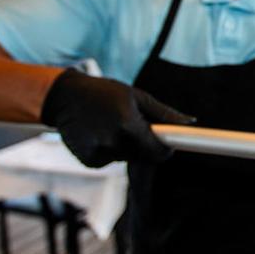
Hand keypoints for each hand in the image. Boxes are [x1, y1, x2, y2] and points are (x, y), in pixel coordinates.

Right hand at [39, 70, 193, 166]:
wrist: (64, 97)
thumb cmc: (105, 92)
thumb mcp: (136, 96)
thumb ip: (163, 113)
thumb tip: (190, 122)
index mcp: (127, 123)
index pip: (157, 150)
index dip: (166, 150)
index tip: (170, 146)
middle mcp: (113, 141)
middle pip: (143, 156)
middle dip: (145, 145)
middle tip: (135, 126)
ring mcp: (99, 152)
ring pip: (126, 158)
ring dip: (126, 147)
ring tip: (113, 125)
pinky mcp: (88, 161)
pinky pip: (110, 161)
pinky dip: (110, 151)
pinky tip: (99, 134)